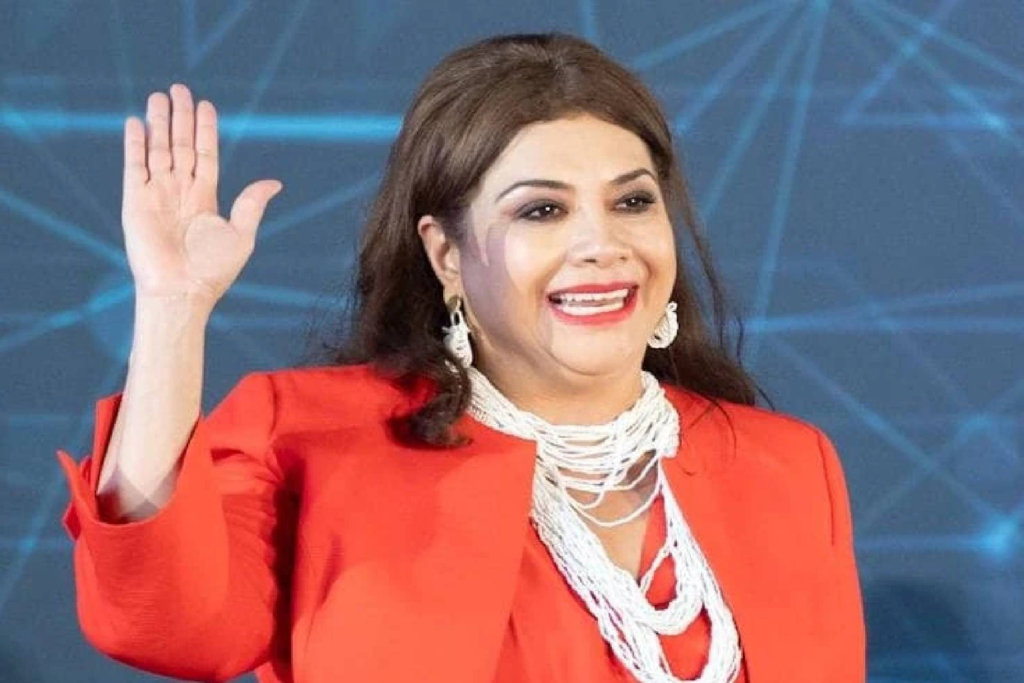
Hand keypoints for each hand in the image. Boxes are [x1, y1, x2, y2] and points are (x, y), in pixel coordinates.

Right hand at [121, 83, 282, 309]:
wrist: (182, 292)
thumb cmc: (213, 270)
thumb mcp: (241, 234)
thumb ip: (252, 204)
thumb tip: (275, 182)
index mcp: (205, 197)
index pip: (205, 154)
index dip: (205, 130)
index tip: (205, 105)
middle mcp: (180, 192)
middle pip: (180, 145)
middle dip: (180, 118)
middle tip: (180, 89)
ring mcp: (157, 195)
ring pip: (158, 150)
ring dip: (158, 124)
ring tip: (159, 97)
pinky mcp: (136, 202)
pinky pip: (135, 167)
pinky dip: (135, 144)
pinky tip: (136, 123)